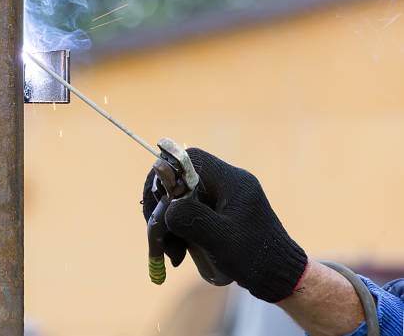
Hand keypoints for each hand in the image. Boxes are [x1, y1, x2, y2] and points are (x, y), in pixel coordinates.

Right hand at [142, 147, 307, 302]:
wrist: (278, 276)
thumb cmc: (254, 258)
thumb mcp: (219, 240)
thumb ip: (191, 217)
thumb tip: (166, 204)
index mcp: (231, 181)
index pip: (190, 158)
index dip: (168, 173)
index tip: (158, 199)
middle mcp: (227, 182)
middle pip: (180, 178)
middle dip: (164, 205)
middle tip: (156, 232)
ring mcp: (223, 196)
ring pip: (182, 197)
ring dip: (169, 223)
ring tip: (172, 253)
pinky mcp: (219, 211)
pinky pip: (190, 211)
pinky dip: (179, 229)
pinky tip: (179, 252)